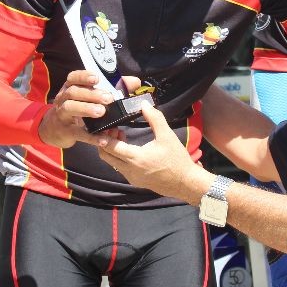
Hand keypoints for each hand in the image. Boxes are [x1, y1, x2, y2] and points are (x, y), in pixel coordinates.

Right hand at [38, 70, 127, 148]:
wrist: (55, 130)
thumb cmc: (78, 109)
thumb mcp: (90, 97)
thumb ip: (114, 88)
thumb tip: (134, 82)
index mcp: (70, 88)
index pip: (73, 78)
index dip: (84, 76)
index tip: (97, 78)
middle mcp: (63, 99)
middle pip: (73, 92)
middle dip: (91, 94)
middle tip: (108, 98)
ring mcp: (63, 115)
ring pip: (70, 108)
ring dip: (86, 109)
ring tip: (101, 112)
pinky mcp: (66, 132)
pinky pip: (78, 133)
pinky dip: (91, 136)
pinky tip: (103, 138)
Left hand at [85, 103, 206, 199]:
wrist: (185, 182)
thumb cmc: (176, 159)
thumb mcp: (167, 136)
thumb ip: (155, 118)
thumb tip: (144, 104)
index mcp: (135, 158)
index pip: (109, 147)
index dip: (102, 136)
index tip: (101, 127)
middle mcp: (129, 170)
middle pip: (105, 156)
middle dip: (104, 142)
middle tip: (113, 129)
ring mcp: (130, 177)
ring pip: (112, 162)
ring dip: (112, 149)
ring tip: (121, 135)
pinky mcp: (134, 181)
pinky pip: (119, 167)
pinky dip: (118, 157)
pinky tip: (129, 148)